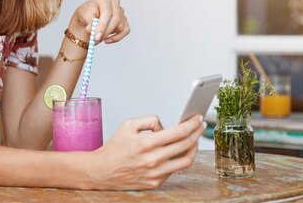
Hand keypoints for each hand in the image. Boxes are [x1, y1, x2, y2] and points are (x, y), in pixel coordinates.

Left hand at [69, 0, 129, 44]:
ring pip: (120, 26)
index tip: (96, 36)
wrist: (88, 18)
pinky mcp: (124, 20)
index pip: (107, 12)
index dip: (102, 26)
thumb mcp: (83, 16)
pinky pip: (125, 30)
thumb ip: (89, 22)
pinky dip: (117, 38)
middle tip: (96, 40)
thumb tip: (91, 29)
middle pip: (116, 19)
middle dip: (105, 32)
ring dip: (109, 35)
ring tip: (97, 38)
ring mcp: (121, 11)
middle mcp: (115, 3)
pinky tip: (107, 40)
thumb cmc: (86, 14)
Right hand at [87, 114, 204, 189]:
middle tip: (200, 126)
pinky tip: (179, 151)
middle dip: (197, 133)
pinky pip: (174, 170)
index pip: (178, 132)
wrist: (102, 171)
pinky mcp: (155, 183)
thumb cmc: (114, 148)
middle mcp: (153, 160)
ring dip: (193, 148)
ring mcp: (155, 174)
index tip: (197, 118)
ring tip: (194, 139)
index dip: (191, 124)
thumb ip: (150, 120)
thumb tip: (165, 126)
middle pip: (186, 145)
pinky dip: (179, 159)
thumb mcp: (128, 125)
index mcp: (146, 143)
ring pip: (185, 161)